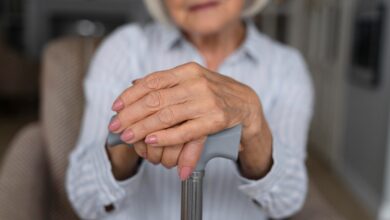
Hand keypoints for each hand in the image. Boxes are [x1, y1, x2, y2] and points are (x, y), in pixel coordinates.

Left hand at [108, 62, 267, 179]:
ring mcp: (207, 101)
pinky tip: (151, 140)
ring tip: (128, 136)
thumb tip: (134, 83)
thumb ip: (166, 82)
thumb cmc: (215, 93)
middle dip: (131, 114)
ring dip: (143, 128)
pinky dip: (166, 136)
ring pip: (166, 115)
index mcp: (187, 71)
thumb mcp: (191, 80)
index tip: (116, 107)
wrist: (247, 104)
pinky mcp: (215, 119)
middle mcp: (196, 83)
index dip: (130, 95)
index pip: (152, 81)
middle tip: (116, 126)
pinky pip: (185, 130)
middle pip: (155, 99)